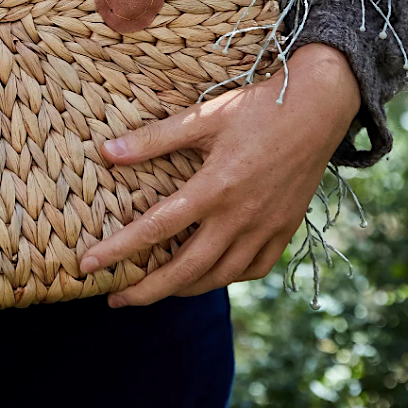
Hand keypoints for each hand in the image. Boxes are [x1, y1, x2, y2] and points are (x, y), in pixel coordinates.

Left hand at [79, 43, 361, 304]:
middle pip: (186, 269)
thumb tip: (105, 152)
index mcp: (215, 188)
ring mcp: (266, 228)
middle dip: (147, 290)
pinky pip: (253, 269)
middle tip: (116, 300)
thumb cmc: (256, 108)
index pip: (156, 229)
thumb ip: (154, 139)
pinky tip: (208, 275)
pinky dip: (226, 278)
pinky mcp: (285, 230)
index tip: (88, 265)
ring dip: (184, 289)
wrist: (319, 107)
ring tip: (156, 290)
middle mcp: (240, 216)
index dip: (118, 250)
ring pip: (220, 276)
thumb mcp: (203, 117)